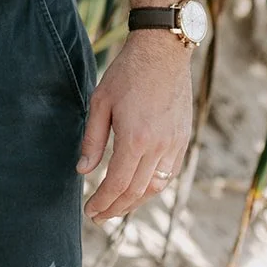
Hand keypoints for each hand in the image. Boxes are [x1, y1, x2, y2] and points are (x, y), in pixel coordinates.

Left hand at [77, 30, 192, 222]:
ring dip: (135, 202)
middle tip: (99, 216)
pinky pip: (169, 174)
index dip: (102, 203)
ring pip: (155, 188)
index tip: (89, 212)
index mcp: (135, 138)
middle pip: (136, 193)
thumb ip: (92, 139)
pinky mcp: (183, 139)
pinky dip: (153, 187)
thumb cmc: (127, 72)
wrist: (162, 50)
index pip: (117, 185)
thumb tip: (83, 171)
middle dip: (115, 208)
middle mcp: (159, 147)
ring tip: (116, 206)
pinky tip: (139, 188)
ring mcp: (174, 145)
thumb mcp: (100, 101)